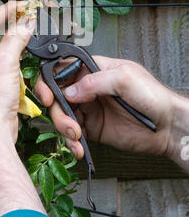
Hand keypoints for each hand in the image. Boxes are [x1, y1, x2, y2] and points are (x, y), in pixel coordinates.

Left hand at [0, 1, 33, 142]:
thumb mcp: (6, 60)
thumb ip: (17, 36)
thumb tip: (27, 21)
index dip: (8, 10)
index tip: (24, 4)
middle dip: (9, 22)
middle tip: (27, 12)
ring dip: (10, 36)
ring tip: (25, 24)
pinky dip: (8, 51)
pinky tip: (19, 44)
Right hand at [35, 56, 183, 159]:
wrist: (167, 126)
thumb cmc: (153, 96)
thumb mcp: (125, 79)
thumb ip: (95, 81)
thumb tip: (69, 91)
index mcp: (93, 69)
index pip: (61, 69)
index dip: (49, 81)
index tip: (48, 96)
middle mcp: (87, 87)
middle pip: (57, 95)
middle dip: (57, 112)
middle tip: (68, 124)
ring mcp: (89, 108)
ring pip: (62, 115)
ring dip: (63, 129)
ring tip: (76, 138)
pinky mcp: (92, 128)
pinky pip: (72, 134)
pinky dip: (71, 142)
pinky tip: (78, 148)